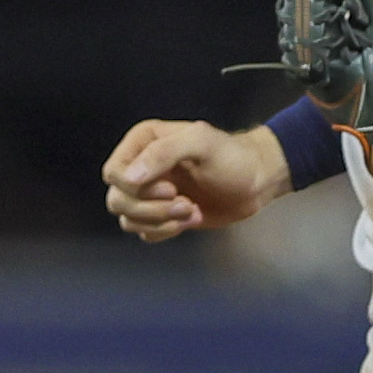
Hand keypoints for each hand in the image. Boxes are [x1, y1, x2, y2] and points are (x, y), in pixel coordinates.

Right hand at [102, 121, 290, 243]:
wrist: (258, 181)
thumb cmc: (233, 157)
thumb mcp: (202, 144)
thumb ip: (163, 154)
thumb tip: (127, 179)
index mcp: (143, 141)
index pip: (114, 172)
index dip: (136, 188)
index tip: (172, 189)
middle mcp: (140, 165)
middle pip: (117, 200)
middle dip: (152, 209)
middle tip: (186, 203)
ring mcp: (149, 191)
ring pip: (128, 218)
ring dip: (160, 221)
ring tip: (192, 211)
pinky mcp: (160, 213)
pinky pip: (143, 231)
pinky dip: (165, 231)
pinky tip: (192, 218)